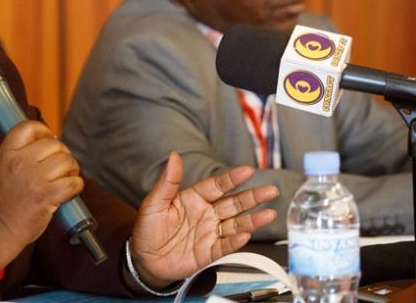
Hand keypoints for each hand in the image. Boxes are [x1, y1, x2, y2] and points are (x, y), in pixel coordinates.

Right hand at [0, 121, 83, 273]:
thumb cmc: (4, 200)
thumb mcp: (2, 167)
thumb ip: (20, 151)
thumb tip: (51, 138)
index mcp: (6, 153)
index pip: (29, 126)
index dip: (44, 131)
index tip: (48, 141)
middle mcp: (19, 162)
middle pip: (54, 144)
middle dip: (62, 154)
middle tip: (59, 167)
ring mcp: (34, 179)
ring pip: (67, 161)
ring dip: (71, 170)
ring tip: (64, 178)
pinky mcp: (47, 196)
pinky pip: (74, 182)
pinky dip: (76, 185)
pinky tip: (69, 190)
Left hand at [128, 152, 278, 289]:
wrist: (145, 259)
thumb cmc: (148, 228)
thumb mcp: (154, 202)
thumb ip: (168, 181)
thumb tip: (174, 156)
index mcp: (194, 198)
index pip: (217, 185)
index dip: (232, 179)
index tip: (247, 171)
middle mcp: (206, 214)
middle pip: (234, 203)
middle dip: (253, 197)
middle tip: (271, 190)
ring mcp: (210, 233)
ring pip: (236, 224)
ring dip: (252, 220)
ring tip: (269, 214)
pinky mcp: (209, 252)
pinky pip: (225, 246)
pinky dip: (236, 241)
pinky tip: (246, 235)